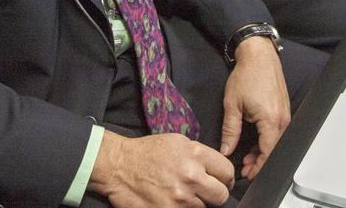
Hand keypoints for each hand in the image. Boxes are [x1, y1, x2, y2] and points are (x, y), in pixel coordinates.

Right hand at [90, 130, 233, 207]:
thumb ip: (199, 155)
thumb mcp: (177, 142)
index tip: (222, 181)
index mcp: (195, 154)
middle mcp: (191, 176)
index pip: (227, 171)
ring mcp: (180, 198)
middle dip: (216, 194)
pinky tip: (174, 202)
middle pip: (221, 195)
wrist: (118, 166)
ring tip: (182, 195)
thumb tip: (216, 169)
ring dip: (196, 203)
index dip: (226, 178)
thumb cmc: (146, 152)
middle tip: (207, 193)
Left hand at [220, 35, 290, 178]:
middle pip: (273, 150)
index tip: (247, 174)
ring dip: (262, 151)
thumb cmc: (247, 75)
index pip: (268, 153)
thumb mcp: (232, 105)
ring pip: (275, 141)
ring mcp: (285, 114)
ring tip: (246, 157)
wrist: (259, 55)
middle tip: (243, 168)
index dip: (258, 167)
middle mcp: (282, 119)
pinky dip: (266, 140)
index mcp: (270, 120)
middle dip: (259, 162)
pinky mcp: (283, 109)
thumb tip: (226, 150)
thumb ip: (230, 131)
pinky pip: (277, 131)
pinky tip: (254, 142)